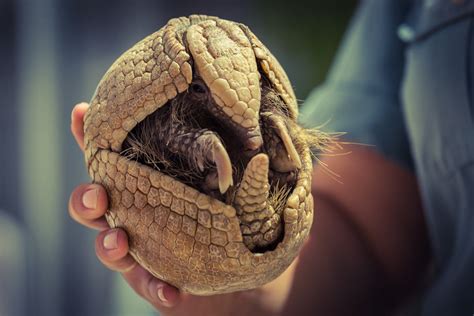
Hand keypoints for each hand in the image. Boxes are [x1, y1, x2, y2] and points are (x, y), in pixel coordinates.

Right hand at [68, 102, 295, 315]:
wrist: (247, 270)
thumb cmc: (234, 216)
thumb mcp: (236, 183)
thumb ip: (233, 160)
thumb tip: (258, 136)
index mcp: (146, 185)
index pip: (111, 160)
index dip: (88, 138)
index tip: (80, 113)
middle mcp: (136, 215)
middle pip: (94, 205)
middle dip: (86, 198)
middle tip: (98, 194)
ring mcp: (143, 250)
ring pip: (110, 246)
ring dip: (108, 244)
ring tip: (119, 240)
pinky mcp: (157, 281)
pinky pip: (148, 287)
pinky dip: (156, 289)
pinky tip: (171, 292)